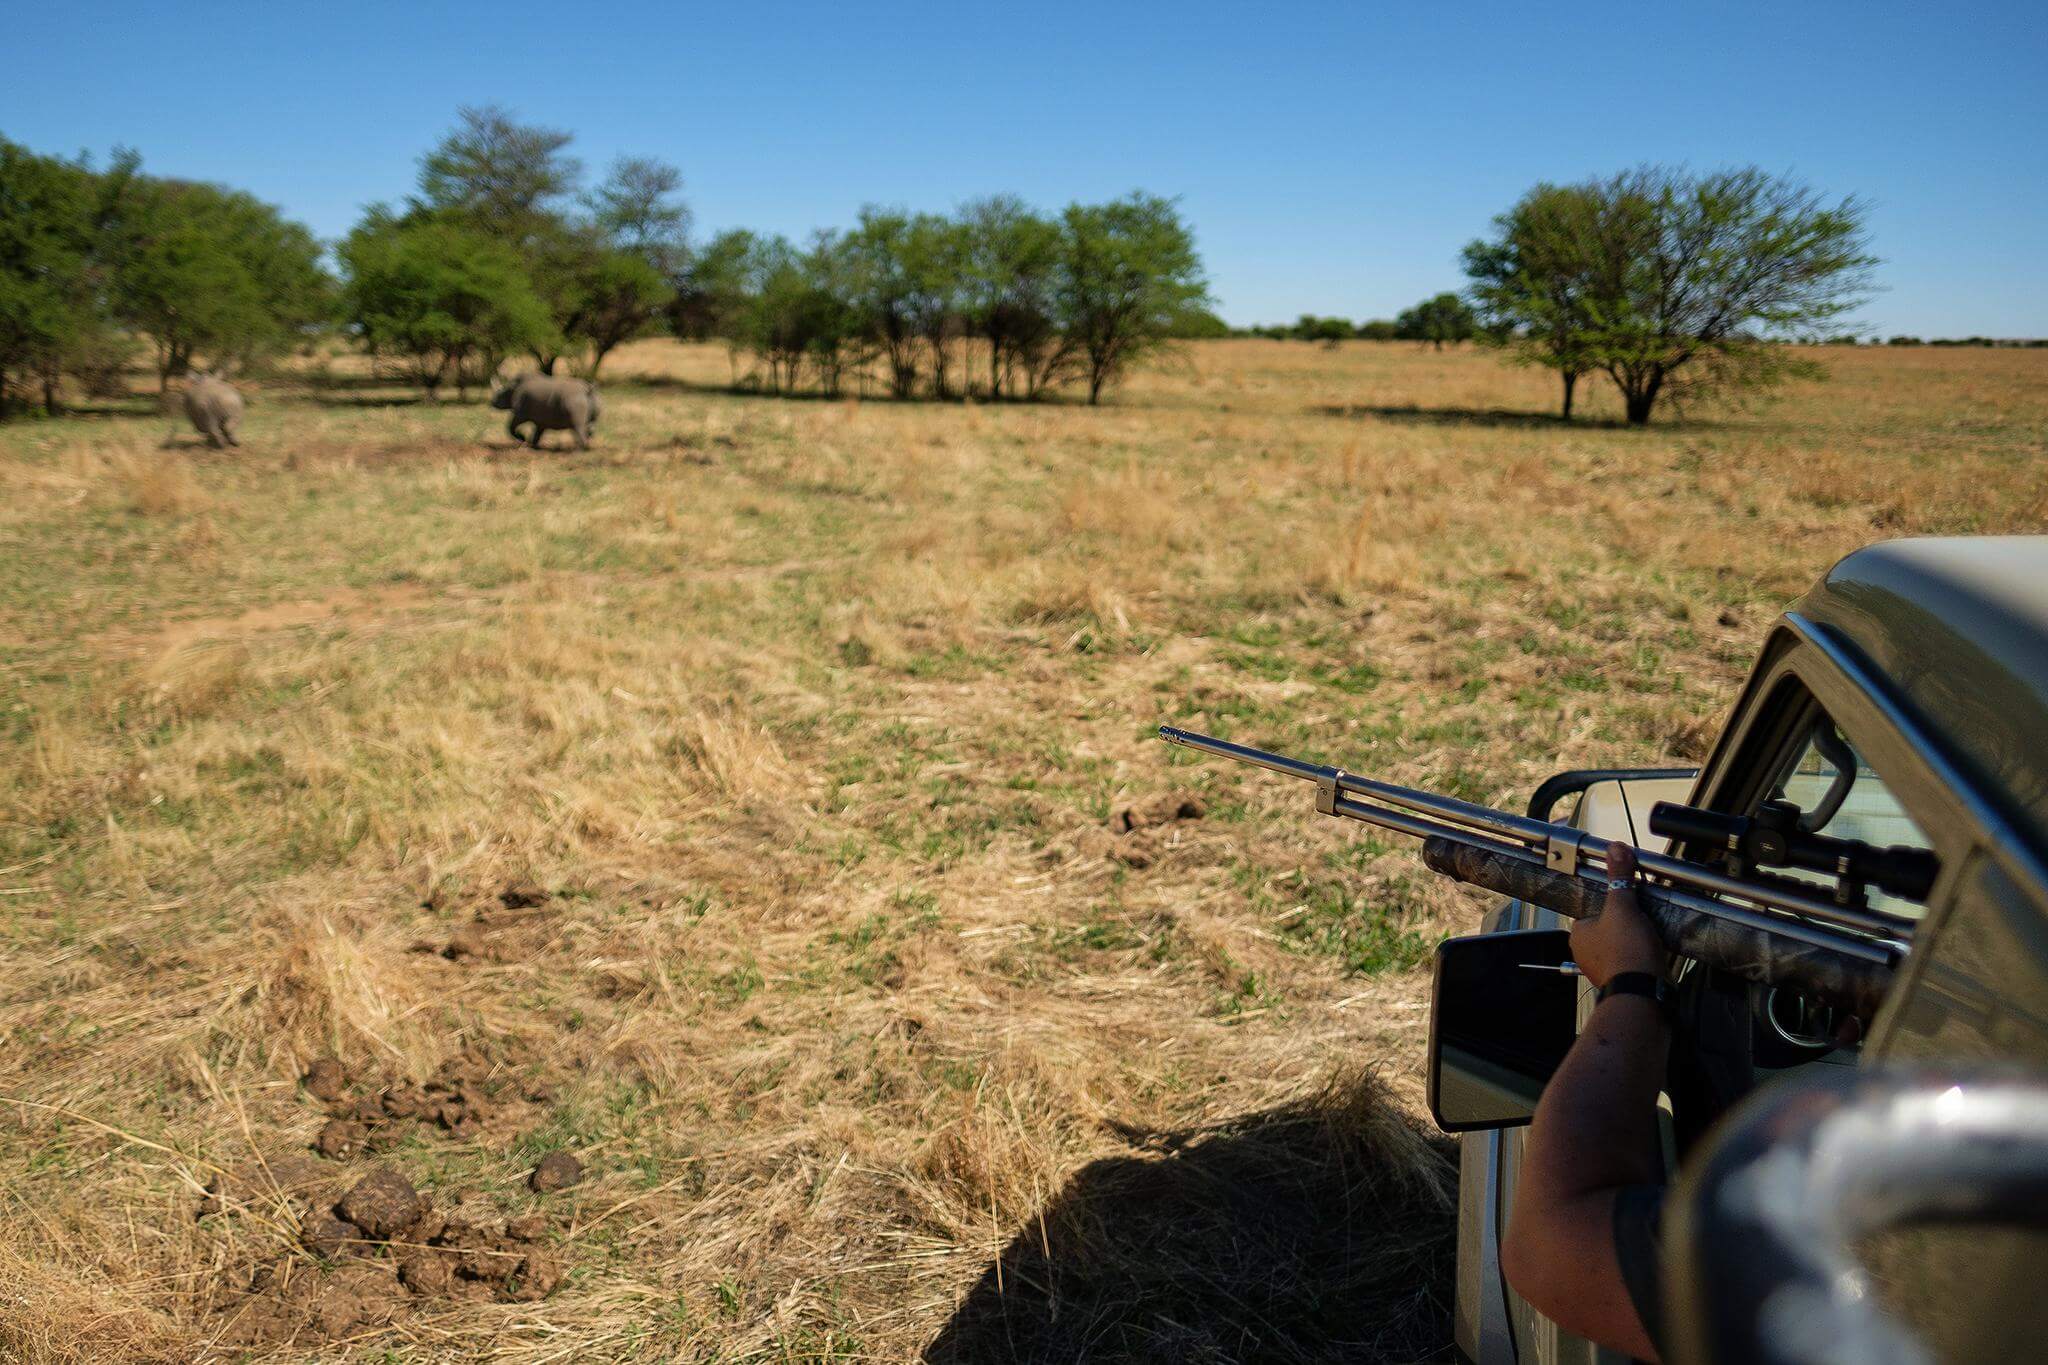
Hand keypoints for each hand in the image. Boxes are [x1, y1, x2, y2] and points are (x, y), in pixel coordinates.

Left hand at [1571, 842, 1666, 988]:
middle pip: (1608, 925)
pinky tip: (1652, 948)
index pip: (1591, 908)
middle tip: (1641, 917)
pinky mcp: (1622, 978)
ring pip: (1620, 942)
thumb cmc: (1627, 952)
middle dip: (1626, 921)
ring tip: (1648, 933)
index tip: (1627, 900)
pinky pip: (1630, 958)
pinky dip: (1640, 952)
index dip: (1612, 902)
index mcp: (1578, 933)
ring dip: (1635, 937)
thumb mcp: (1622, 906)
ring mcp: (1603, 967)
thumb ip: (1620, 877)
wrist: (1644, 991)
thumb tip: (1615, 849)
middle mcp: (1585, 952)